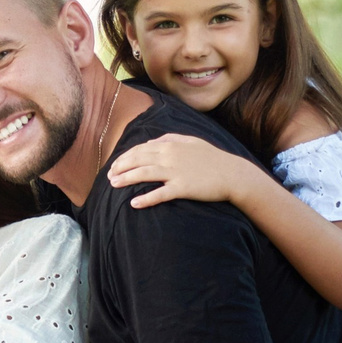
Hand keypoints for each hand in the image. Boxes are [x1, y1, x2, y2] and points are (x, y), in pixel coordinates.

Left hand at [106, 132, 260, 209]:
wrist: (232, 173)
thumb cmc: (212, 158)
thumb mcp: (191, 141)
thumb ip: (170, 139)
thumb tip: (151, 143)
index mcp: (171, 145)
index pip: (141, 149)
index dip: (125, 156)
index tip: (114, 164)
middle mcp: (170, 156)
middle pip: (138, 160)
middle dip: (120, 167)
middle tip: (108, 176)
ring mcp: (176, 172)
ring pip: (144, 174)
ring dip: (126, 179)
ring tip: (113, 185)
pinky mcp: (183, 188)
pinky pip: (160, 194)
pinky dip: (146, 199)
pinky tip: (133, 203)